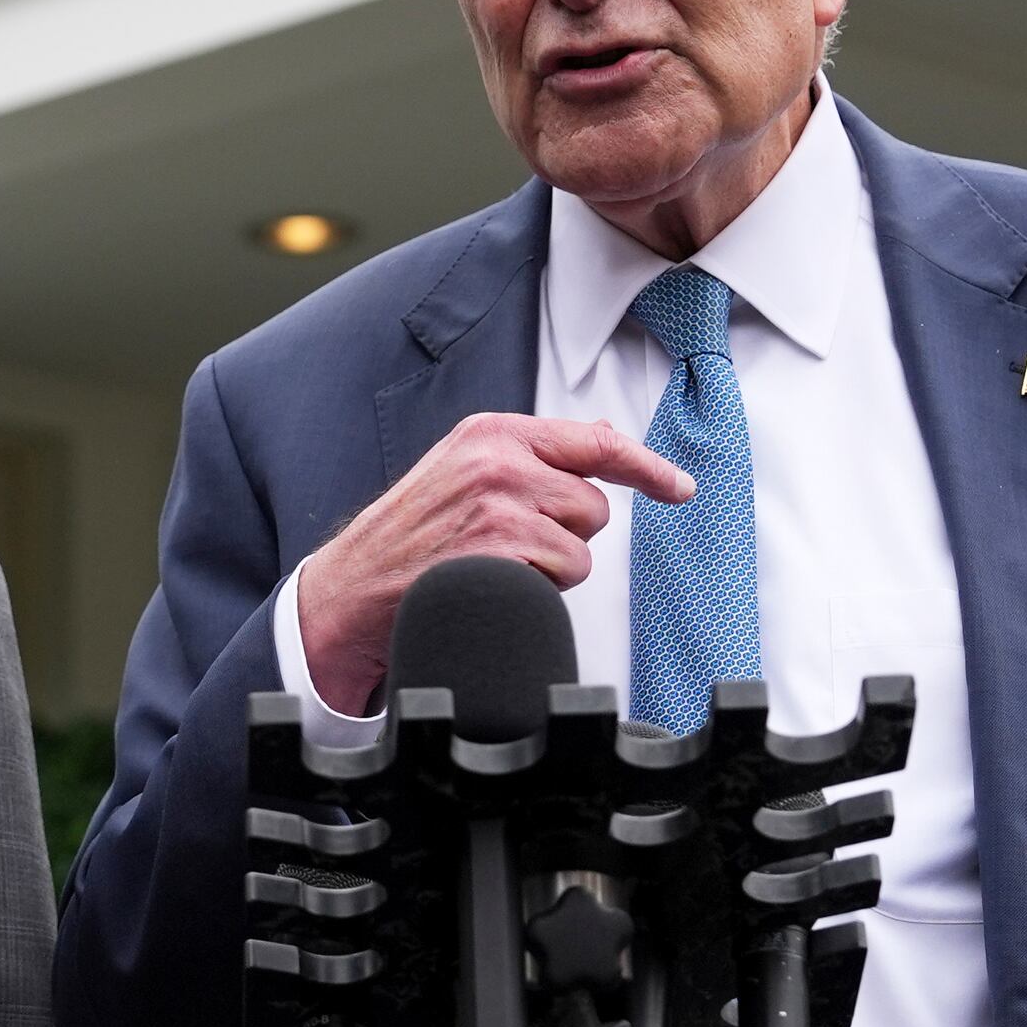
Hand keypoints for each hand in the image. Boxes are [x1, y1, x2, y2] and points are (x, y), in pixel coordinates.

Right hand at [299, 414, 692, 711]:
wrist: (349, 590)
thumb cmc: (406, 540)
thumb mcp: (462, 473)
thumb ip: (527, 460)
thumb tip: (600, 450)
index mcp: (491, 433)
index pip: (592, 441)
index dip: (644, 467)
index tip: (677, 485)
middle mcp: (498, 461)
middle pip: (591, 505)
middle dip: (564, 535)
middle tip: (507, 547)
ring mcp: (499, 504)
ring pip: (581, 547)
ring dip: (550, 570)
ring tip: (494, 567)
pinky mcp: (501, 549)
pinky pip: (562, 576)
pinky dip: (538, 593)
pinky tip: (491, 585)